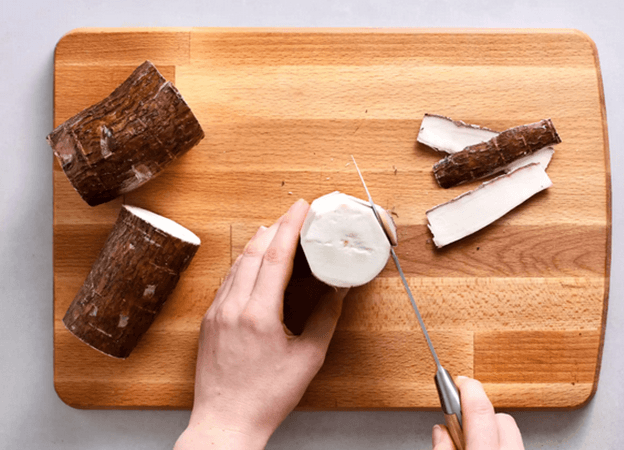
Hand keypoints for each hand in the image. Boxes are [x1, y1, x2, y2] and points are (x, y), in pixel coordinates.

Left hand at [175, 199, 347, 449]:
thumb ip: (325, 321)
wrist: (225, 423)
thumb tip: (338, 293)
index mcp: (258, 315)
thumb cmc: (265, 398)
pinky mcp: (208, 321)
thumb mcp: (307, 360)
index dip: (290, 227)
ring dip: (257, 242)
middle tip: (293, 214)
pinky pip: (226, 281)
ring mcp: (216, 313)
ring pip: (236, 264)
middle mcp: (232, 308)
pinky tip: (252, 261)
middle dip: (275, 227)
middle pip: (253, 253)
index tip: (300, 207)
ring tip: (275, 230)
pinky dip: (242, 263)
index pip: (274, 258)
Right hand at [432, 377, 523, 449]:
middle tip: (460, 426)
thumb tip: (441, 432)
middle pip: (502, 419)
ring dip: (492, 433)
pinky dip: (500, 445)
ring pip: (511, 435)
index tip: (458, 381)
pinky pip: (515, 446)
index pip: (479, 409)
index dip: (467, 389)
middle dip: (480, 416)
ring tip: (473, 444)